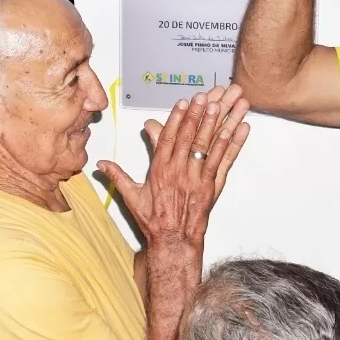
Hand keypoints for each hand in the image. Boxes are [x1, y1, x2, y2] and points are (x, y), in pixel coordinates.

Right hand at [98, 85, 250, 245]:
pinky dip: (231, 145)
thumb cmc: (154, 221)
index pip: (167, 139)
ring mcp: (195, 179)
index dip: (176, 119)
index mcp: (159, 171)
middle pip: (188, 138)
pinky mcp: (210, 187)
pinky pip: (222, 162)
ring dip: (214, 124)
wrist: (173, 242)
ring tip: (220, 106)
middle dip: (196, 115)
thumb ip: (117, 176)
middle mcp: (177, 172)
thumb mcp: (131, 197)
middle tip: (205, 97)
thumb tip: (100, 163)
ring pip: (205, 146)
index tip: (182, 102)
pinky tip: (239, 130)